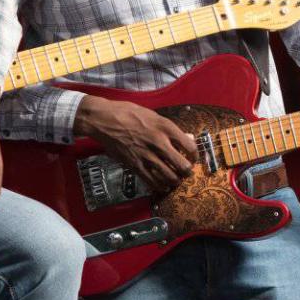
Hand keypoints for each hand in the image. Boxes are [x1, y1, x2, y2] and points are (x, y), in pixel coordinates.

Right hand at [74, 96, 197, 190]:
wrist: (104, 120)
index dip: (195, 155)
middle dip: (187, 171)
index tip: (192, 157)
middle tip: (185, 171)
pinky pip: (152, 181)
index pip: (190, 146)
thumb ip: (169, 128)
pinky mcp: (135, 165)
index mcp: (165, 127)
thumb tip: (184, 138)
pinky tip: (162, 186)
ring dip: (175, 180)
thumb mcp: (153, 115)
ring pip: (169, 176)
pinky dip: (160, 186)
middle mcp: (158, 142)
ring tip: (175, 179)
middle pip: (182, 165)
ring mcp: (146, 155)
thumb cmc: (127, 113)